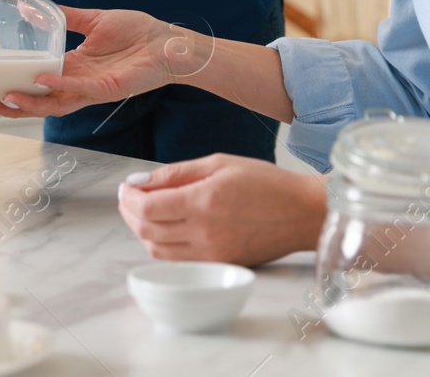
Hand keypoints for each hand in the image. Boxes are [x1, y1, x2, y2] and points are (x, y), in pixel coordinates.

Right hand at [0, 6, 215, 118]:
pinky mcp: (108, 88)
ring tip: (7, 98)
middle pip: (42, 102)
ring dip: (31, 103)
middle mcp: (79, 82)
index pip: (39, 83)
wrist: (166, 40)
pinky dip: (60, 85)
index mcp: (74, 67)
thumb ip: (65, 16)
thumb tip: (34, 5)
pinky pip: (79, 89)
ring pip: (56, 103)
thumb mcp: (93, 20)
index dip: (17, 88)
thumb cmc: (137, 32)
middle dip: (16, 107)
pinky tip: (43, 79)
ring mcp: (93, 88)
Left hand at [118, 155, 326, 265]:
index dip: (129, 197)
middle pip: (147, 230)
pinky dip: (163, 244)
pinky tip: (167, 226)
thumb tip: (141, 181)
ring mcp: (213, 254)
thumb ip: (176, 173)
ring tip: (146, 210)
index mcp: (204, 202)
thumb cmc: (266, 183)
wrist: (303, 213)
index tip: (126, 187)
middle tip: (130, 196)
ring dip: (143, 230)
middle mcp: (205, 233)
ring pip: (157, 250)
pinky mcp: (219, 265)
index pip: (148, 207)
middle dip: (130, 212)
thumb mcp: (219, 163)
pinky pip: (178, 260)